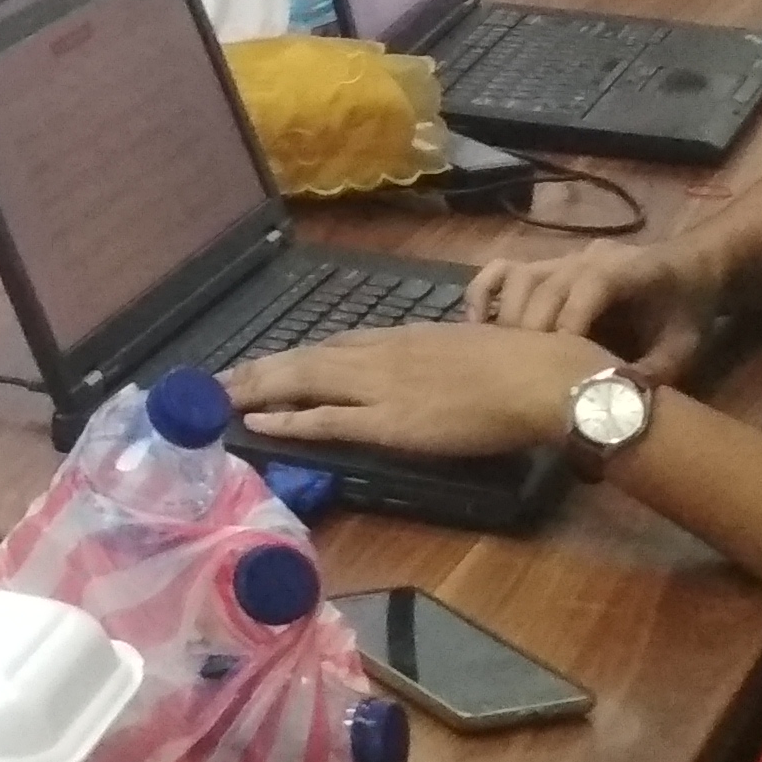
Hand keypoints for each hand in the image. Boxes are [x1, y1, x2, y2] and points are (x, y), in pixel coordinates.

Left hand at [227, 322, 605, 458]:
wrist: (541, 377)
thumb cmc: (522, 365)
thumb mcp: (466, 348)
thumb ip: (435, 357)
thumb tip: (424, 370)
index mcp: (402, 337)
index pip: (335, 343)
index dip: (296, 355)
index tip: (266, 361)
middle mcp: (380, 355)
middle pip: (306, 359)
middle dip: (260, 370)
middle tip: (220, 381)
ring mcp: (380, 387)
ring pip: (304, 382)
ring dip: (258, 389)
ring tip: (221, 397)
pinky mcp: (387, 422)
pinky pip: (325, 420)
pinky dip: (287, 421)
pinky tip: (257, 424)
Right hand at [468, 239, 726, 380]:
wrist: (688, 269)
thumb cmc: (686, 309)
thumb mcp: (685, 345)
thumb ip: (655, 372)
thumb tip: (614, 402)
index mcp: (629, 270)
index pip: (590, 285)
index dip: (572, 319)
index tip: (562, 362)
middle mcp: (588, 257)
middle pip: (545, 285)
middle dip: (533, 331)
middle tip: (524, 375)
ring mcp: (562, 258)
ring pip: (520, 277)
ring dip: (507, 317)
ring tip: (503, 358)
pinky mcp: (544, 264)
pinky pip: (503, 270)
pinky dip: (484, 293)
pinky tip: (476, 325)